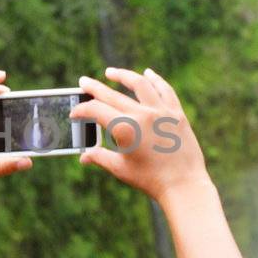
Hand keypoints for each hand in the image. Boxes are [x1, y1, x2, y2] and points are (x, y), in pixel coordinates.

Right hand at [71, 67, 210, 203]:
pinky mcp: (177, 114)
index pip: (96, 111)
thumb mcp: (120, 169)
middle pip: (112, 95)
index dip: (81, 110)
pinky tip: (148, 74)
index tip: (74, 113)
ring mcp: (161, 112)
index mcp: (125, 128)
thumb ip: (100, 157)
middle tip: (83, 82)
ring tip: (110, 72)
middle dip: (94, 88)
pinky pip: (165, 90)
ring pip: (140, 84)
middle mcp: (142, 115)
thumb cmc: (150, 180)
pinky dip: (155, 80)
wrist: (183, 185)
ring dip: (123, 75)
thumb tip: (84, 156)